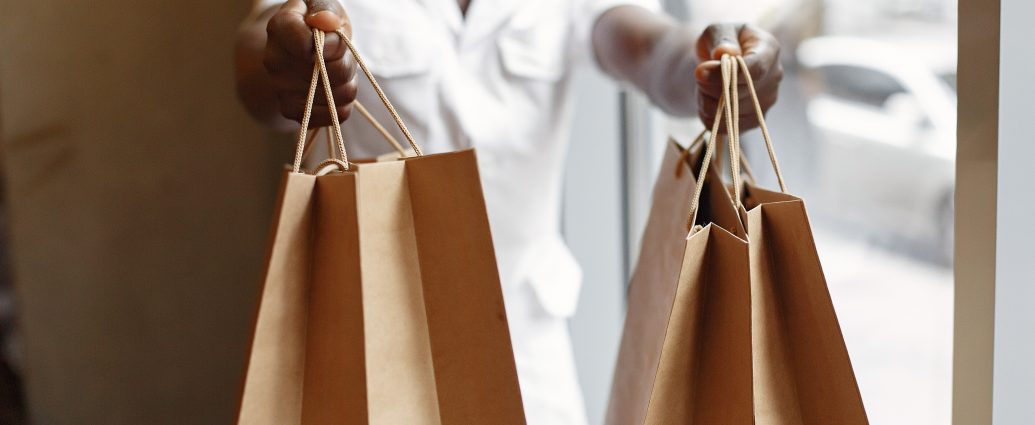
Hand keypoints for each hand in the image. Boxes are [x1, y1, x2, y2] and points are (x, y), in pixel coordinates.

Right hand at [264, 0, 356, 126]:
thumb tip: (326, 22)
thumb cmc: (314, 24)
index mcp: (279, 28)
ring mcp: (280, 89)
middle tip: (339, 54)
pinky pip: (336, 114)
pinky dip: (342, 103)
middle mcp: (274, 61)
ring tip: (334, 69)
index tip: (333, 37)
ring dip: (347, 83)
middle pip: (334, 71)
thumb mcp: (322, 5)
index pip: (312, 45)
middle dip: (346, 62)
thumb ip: (325, 9)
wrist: (292, 51)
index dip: (334, 44)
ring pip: (339, 95)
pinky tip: (332, 89)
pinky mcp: (292, 111)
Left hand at [694, 24, 781, 130]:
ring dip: (707, 100)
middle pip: (738, 92)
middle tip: (699, 73)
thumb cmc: (722, 42)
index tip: (700, 72)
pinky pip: (725, 127)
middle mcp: (774, 77)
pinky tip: (709, 100)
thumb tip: (725, 54)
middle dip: (709, 85)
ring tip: (705, 85)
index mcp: (769, 49)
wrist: (721, 62)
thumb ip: (721, 40)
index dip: (727, 74)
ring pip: (729, 113)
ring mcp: (767, 101)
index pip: (755, 68)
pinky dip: (709, 115)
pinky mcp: (755, 120)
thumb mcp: (717, 32)